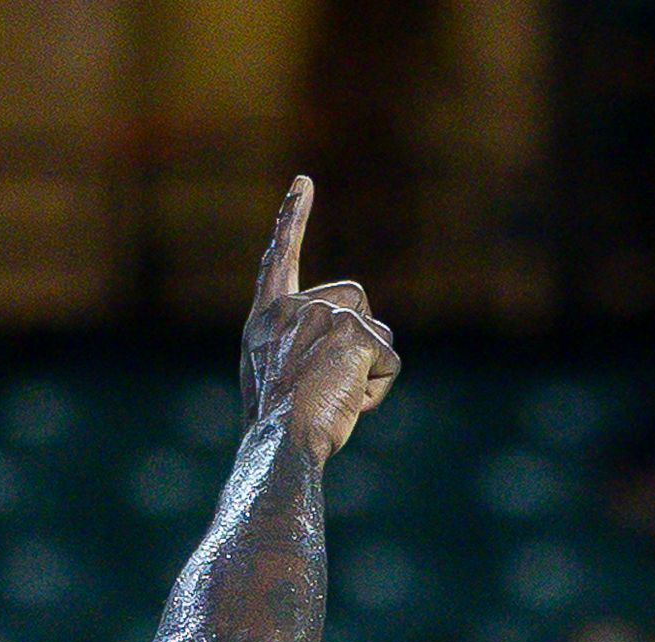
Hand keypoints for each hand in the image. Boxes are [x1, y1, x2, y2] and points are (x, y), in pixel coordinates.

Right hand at [241, 177, 399, 463]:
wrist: (280, 445)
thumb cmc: (278, 429)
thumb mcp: (276, 380)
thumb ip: (301, 347)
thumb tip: (352, 343)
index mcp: (265, 320)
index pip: (279, 261)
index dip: (291, 221)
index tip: (303, 183)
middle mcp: (291, 308)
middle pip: (353, 300)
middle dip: (357, 340)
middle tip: (325, 385)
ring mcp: (322, 315)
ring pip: (376, 330)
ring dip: (368, 368)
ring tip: (333, 397)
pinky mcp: (353, 332)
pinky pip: (389, 359)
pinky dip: (379, 388)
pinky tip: (349, 404)